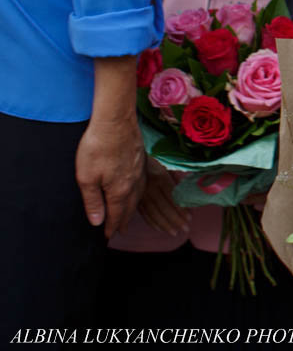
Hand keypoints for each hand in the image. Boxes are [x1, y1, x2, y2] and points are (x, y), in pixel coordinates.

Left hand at [77, 55, 144, 237]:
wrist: (115, 120)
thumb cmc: (97, 148)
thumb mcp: (87, 177)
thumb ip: (92, 201)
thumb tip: (97, 222)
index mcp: (120, 190)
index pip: (116, 214)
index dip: (111, 226)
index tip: (107, 236)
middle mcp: (134, 183)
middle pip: (129, 207)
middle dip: (123, 219)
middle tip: (119, 229)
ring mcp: (139, 171)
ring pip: (138, 195)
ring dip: (132, 207)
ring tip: (127, 213)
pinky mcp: (140, 159)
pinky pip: (142, 183)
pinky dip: (138, 192)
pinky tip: (135, 189)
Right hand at [138, 158, 190, 234]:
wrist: (126, 158)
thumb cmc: (150, 161)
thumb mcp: (165, 165)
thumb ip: (175, 177)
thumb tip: (185, 191)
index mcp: (160, 177)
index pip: (173, 196)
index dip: (181, 208)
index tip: (189, 218)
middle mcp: (150, 187)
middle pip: (164, 207)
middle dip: (175, 219)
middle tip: (185, 228)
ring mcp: (140, 194)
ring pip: (153, 212)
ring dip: (164, 224)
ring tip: (174, 232)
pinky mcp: (133, 199)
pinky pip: (142, 213)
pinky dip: (151, 222)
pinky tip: (159, 228)